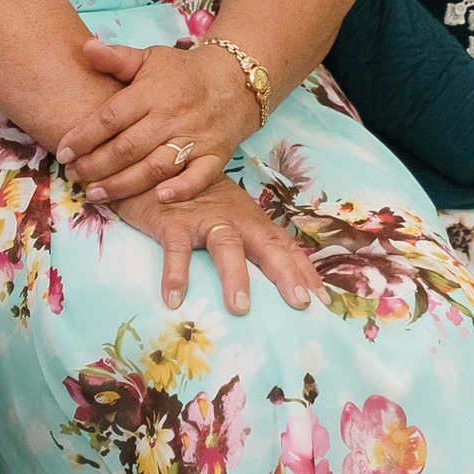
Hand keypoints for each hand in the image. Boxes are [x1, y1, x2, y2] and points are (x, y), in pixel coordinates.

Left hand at [55, 39, 260, 207]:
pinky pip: (200, 178)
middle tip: (72, 177)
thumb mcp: (149, 57)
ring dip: (125, 184)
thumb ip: (116, 58)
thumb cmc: (182, 72)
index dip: (83, 137)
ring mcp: (196, 138)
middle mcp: (172, 117)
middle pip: (128, 147)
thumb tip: (86, 48)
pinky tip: (158, 199)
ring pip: (156, 167)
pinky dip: (181, 189)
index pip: (110, 118)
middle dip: (96, 165)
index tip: (62, 153)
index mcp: (151, 92)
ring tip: (96, 193)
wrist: (236, 82)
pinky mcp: (217, 156)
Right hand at [108, 174, 318, 314]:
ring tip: (240, 307)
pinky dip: (175, 274)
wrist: (148, 166)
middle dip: (286, 274)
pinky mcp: (171, 221)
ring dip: (235, 276)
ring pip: (226, 246)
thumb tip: (274, 277)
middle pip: (266, 246)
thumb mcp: (226, 212)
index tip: (325, 301)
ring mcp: (203, 218)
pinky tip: (174, 299)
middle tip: (300, 304)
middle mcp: (234, 218)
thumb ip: (248, 237)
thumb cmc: (191, 197)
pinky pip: (175, 250)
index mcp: (250, 218)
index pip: (285, 246)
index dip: (305, 272)